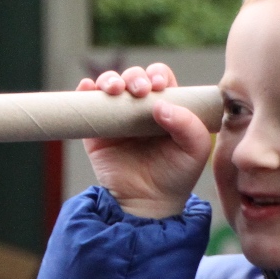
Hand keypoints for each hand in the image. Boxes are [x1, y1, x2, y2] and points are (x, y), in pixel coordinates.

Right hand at [78, 64, 213, 219]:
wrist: (146, 203)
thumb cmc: (175, 176)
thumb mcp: (195, 149)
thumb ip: (189, 124)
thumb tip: (159, 105)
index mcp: (166, 107)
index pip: (159, 78)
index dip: (156, 75)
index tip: (157, 86)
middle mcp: (139, 109)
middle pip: (133, 77)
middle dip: (134, 77)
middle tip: (139, 91)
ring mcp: (116, 119)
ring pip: (109, 85)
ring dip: (109, 80)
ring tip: (113, 90)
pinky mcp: (96, 133)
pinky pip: (86, 105)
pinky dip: (84, 91)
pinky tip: (87, 88)